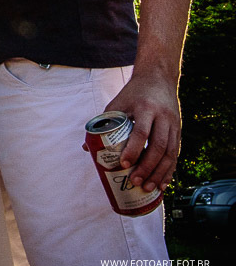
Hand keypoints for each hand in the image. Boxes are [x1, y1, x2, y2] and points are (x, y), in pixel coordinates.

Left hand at [105, 74, 181, 191]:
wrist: (158, 78)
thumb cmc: (133, 93)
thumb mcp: (116, 103)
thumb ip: (104, 123)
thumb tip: (87, 147)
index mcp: (145, 108)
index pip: (141, 132)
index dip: (133, 149)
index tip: (124, 164)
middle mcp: (163, 117)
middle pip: (158, 146)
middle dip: (147, 167)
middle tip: (135, 181)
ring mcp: (173, 125)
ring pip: (170, 153)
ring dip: (160, 173)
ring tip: (148, 187)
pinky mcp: (178, 131)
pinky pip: (176, 154)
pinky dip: (170, 170)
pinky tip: (163, 183)